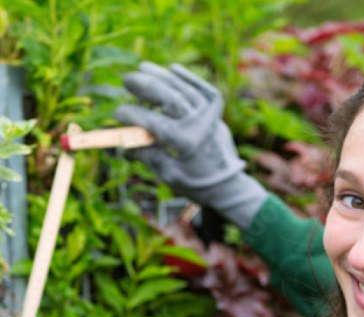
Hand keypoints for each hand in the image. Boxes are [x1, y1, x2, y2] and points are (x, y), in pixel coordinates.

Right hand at [116, 63, 266, 228]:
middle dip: (146, 86)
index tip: (118, 112)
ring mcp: (210, 117)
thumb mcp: (170, 175)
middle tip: (127, 80)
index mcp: (185, 143)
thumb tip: (123, 142)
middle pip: (170, 98)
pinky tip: (172, 69)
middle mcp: (199, 126)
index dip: (134, 115)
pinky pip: (203, 90)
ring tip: (143, 68)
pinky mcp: (216, 113)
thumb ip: (148, 156)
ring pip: (184, 89)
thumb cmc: (195, 182)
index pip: (154, 123)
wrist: (227, 184)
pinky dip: (188, 78)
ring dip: (163, 76)